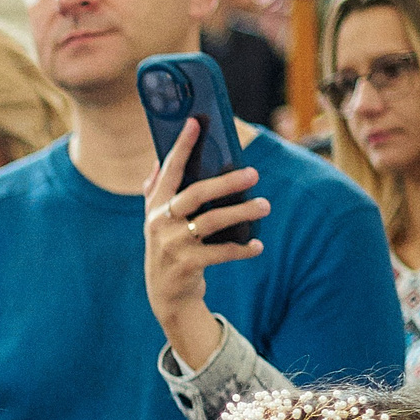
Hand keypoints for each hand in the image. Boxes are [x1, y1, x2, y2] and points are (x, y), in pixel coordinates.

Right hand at [142, 115, 266, 372]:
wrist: (166, 297)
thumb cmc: (167, 250)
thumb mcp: (155, 222)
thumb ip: (154, 193)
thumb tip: (157, 161)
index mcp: (155, 207)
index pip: (169, 171)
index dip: (182, 146)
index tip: (196, 123)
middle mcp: (160, 223)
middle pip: (195, 194)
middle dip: (225, 182)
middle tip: (254, 173)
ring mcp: (172, 246)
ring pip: (211, 222)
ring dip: (242, 212)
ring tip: (265, 205)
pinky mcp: (186, 266)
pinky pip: (220, 253)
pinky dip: (241, 249)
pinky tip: (257, 246)